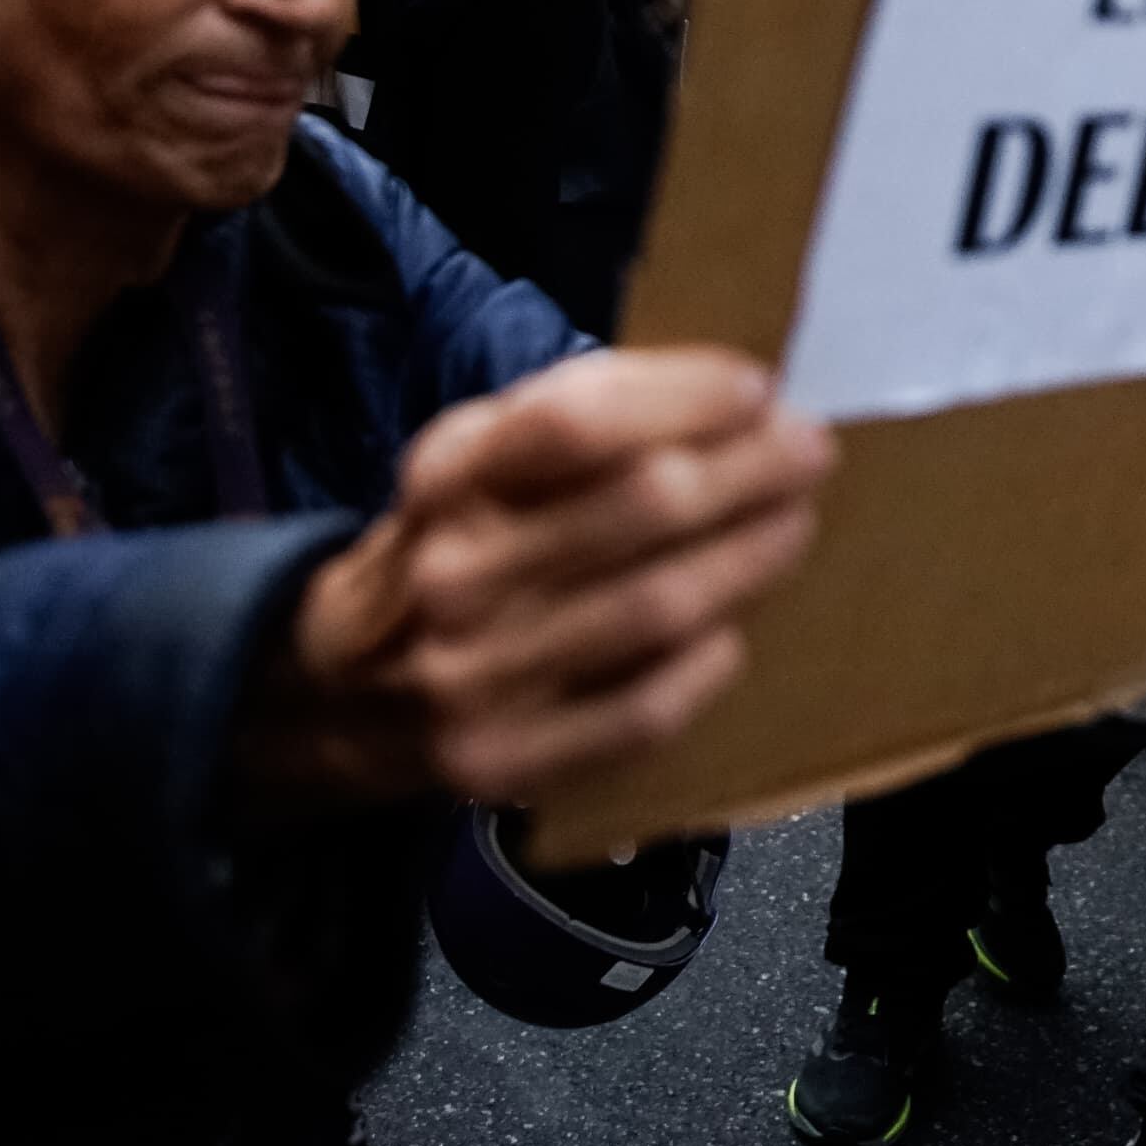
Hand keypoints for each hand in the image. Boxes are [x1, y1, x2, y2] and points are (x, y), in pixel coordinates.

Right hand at [238, 346, 834, 812]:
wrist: (334, 688)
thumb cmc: (449, 543)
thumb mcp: (478, 456)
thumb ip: (579, 418)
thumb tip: (726, 393)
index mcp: (448, 479)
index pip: (577, 419)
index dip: (683, 396)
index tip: (756, 385)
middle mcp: (454, 573)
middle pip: (639, 508)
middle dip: (750, 472)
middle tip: (810, 451)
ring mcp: (477, 675)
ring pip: (655, 608)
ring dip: (748, 559)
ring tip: (794, 524)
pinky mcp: (505, 760)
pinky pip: (641, 712)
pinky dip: (706, 668)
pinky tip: (737, 630)